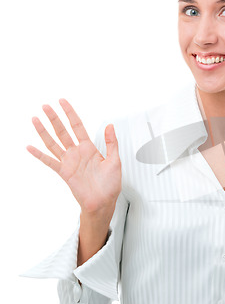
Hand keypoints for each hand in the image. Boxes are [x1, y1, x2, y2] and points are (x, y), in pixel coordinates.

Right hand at [26, 99, 121, 214]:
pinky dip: (39, 155)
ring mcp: (69, 162)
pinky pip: (49, 162)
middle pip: (63, 131)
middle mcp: (77, 152)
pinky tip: (30, 147)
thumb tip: (110, 126)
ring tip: (35, 119)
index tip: (63, 102)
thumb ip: (111, 143)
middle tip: (46, 106)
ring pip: (54, 143)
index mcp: (90, 148)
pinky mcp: (64, 172)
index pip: (77, 126)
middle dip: (54, 118)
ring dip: (44, 132)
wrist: (104, 202)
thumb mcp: (115, 161)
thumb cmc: (110, 184)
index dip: (70, 113)